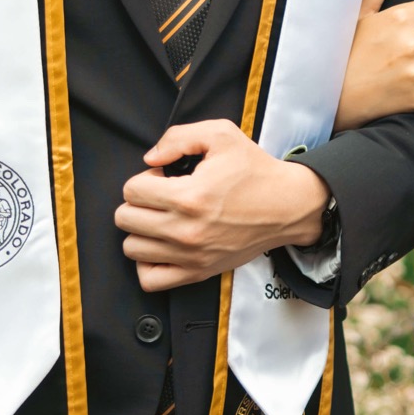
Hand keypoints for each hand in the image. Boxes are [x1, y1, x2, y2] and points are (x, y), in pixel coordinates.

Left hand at [116, 119, 328, 290]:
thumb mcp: (221, 135)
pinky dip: (148, 263)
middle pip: (126, 219)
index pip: (131, 190)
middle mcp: (185, 230)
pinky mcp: (198, 272)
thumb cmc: (255, 171)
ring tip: (162, 219)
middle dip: (138, 202)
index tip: (164, 177)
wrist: (287, 206)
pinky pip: (150, 279)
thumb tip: (150, 158)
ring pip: (132, 248)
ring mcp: (190, 256)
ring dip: (141, 230)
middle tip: (161, 196)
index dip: (144, 178)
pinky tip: (162, 245)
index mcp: (188, 196)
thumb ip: (178, 137)